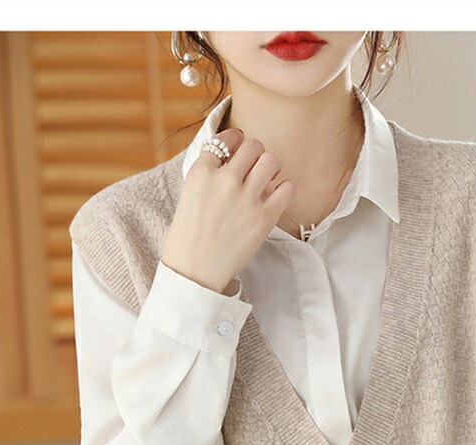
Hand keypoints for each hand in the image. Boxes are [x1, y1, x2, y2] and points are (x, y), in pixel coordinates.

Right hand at [161, 127, 295, 294]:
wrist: (195, 273)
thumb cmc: (187, 239)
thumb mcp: (188, 197)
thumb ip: (207, 177)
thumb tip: (228, 161)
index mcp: (201, 172)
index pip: (224, 139)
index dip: (234, 141)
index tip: (237, 149)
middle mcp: (225, 180)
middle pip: (252, 145)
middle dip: (255, 153)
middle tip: (255, 167)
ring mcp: (246, 198)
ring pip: (271, 160)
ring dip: (271, 167)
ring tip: (268, 179)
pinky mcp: (264, 218)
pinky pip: (287, 188)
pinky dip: (285, 189)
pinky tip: (277, 197)